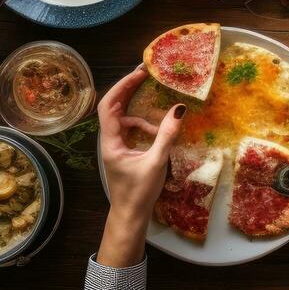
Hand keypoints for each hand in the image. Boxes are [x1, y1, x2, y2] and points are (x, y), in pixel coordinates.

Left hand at [97, 67, 182, 228]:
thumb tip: (179, 109)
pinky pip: (131, 129)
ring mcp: (115, 145)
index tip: (139, 74)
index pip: (109, 106)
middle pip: (113, 107)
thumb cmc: (139, 192)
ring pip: (123, 118)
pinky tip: (157, 135)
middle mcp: (109, 140)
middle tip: (147, 75)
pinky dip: (144, 126)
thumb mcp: (156, 162)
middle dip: (129, 89)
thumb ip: (166, 135)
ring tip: (159, 117)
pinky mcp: (123, 150)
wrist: (130, 215)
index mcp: (111, 142)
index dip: (122, 86)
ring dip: (140, 113)